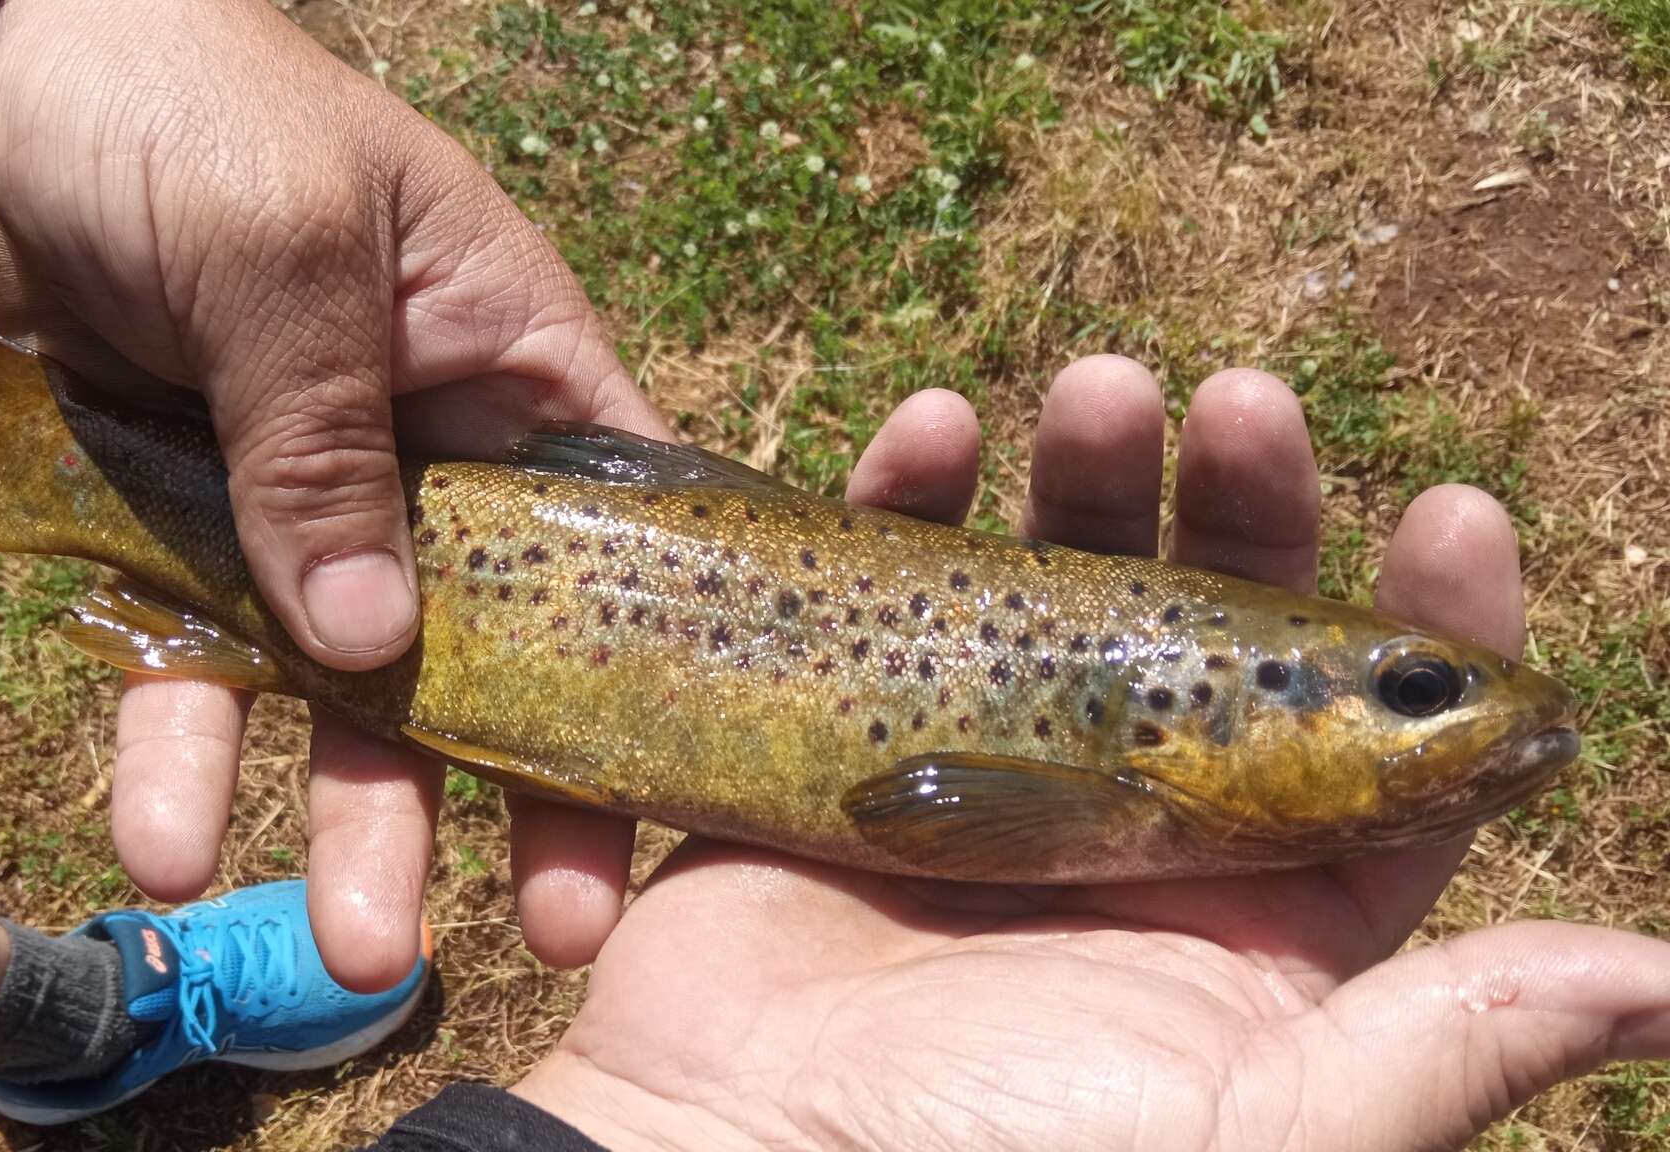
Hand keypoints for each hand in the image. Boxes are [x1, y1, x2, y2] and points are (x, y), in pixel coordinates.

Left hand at [0, 0, 663, 987]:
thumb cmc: (183, 105)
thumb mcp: (281, 251)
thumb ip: (331, 448)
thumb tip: (382, 649)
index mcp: (510, 362)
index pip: (623, 530)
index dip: (655, 664)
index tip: (676, 798)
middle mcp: (428, 449)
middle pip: (496, 641)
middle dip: (513, 785)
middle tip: (549, 933)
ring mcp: (302, 498)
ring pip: (346, 680)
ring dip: (346, 809)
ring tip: (349, 947)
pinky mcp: (183, 525)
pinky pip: (194, 655)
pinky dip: (180, 744)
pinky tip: (167, 841)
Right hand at [512, 360, 1669, 1150]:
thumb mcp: (1254, 1127)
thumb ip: (1442, 1042)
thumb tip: (1668, 983)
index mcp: (1246, 911)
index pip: (1375, 750)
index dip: (1427, 628)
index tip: (1448, 509)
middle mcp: (1128, 822)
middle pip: (1215, 628)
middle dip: (1242, 506)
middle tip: (1245, 403)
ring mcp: (984, 763)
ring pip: (1061, 581)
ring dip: (1085, 475)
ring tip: (1096, 392)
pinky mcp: (850, 729)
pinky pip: (885, 584)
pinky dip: (907, 498)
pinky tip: (933, 428)